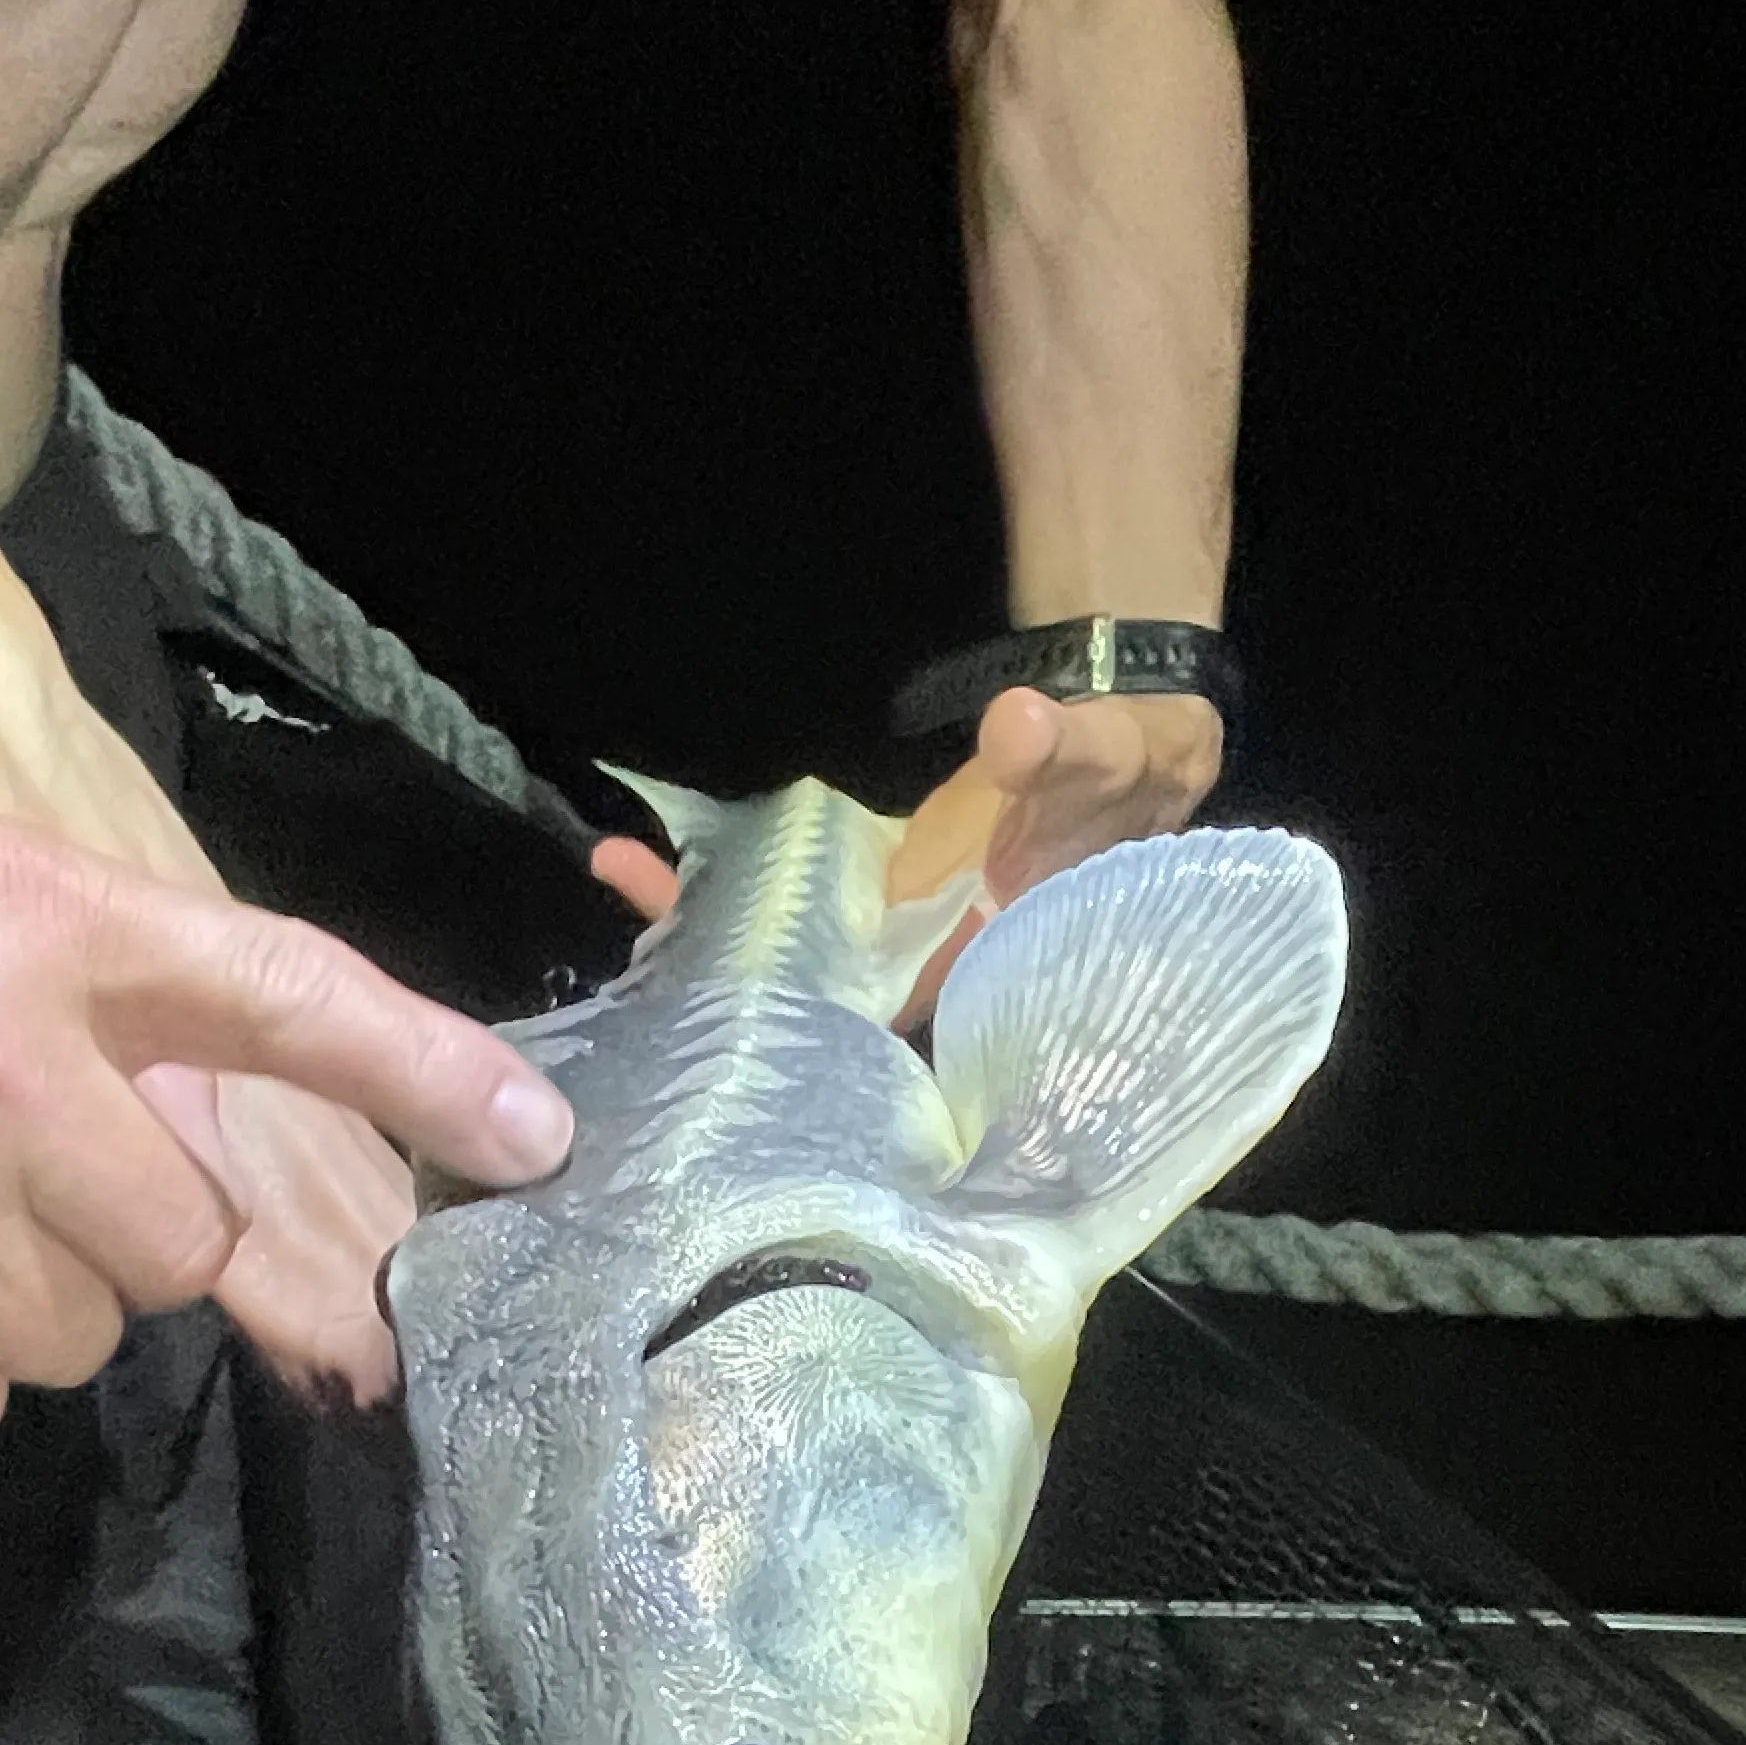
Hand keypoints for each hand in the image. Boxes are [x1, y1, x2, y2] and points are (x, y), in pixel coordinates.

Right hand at [0, 814, 570, 1446]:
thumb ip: (117, 1009)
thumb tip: (248, 1171)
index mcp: (31, 915)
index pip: (277, 986)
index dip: (421, 1069)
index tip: (539, 1144)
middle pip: (186, 1236)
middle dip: (121, 1225)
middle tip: (6, 1162)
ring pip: (82, 1334)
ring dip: (20, 1296)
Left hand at [585, 683, 1222, 979]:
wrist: (1128, 744)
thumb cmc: (1128, 767)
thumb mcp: (1110, 752)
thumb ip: (1064, 749)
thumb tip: (1018, 727)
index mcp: (972, 947)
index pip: (879, 1001)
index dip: (801, 1017)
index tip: (718, 1004)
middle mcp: (919, 951)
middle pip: (804, 987)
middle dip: (714, 970)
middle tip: (627, 923)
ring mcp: (886, 917)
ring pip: (782, 941)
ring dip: (701, 915)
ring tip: (617, 869)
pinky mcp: (868, 880)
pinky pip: (786, 889)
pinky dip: (725, 877)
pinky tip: (653, 852)